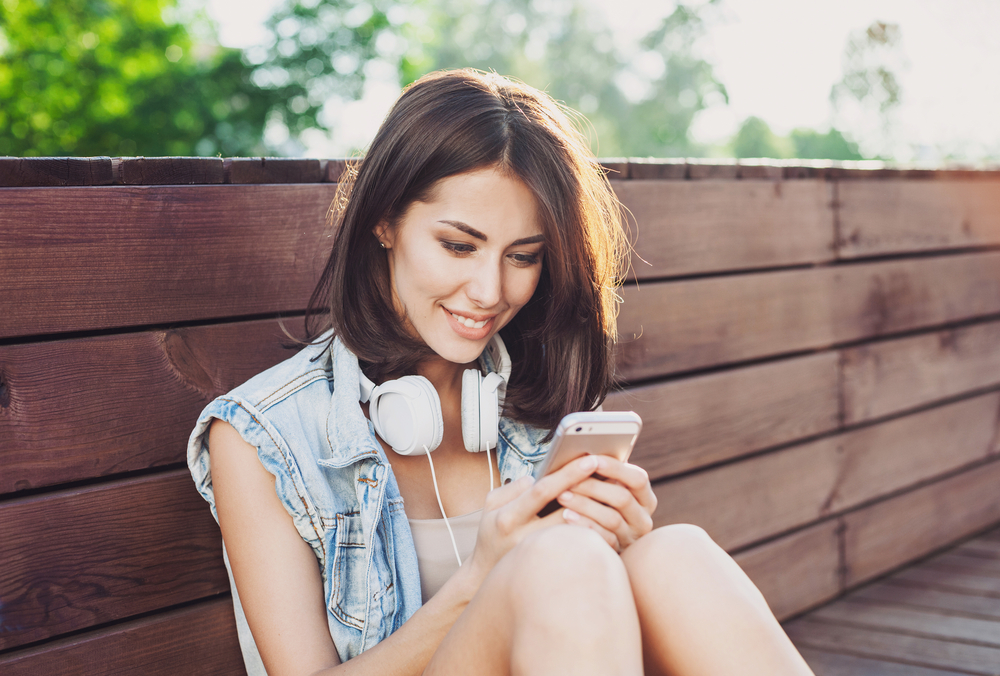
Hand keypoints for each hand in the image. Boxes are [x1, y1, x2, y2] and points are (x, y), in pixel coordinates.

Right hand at [462, 455, 602, 587]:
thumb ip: (513, 487)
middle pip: (567, 513)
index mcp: (509, 517)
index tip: (590, 460)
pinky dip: (598, 536)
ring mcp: (541, 558)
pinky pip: (582, 552)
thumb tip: (536, 476)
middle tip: (616, 476)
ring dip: (600, 515)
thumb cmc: (493, 532)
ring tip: (618, 497)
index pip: (542, 491)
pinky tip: (611, 523)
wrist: (487, 573)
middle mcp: (525, 539)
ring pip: (578, 534)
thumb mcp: (491, 505)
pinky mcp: (554, 571)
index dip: (568, 474)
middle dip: (592, 493)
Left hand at [555, 455, 655, 552]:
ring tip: (561, 495)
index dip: (615, 468)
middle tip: (569, 479)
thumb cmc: (600, 505)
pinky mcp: (618, 552)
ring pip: (611, 518)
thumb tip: (585, 457)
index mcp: (645, 497)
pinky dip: (584, 524)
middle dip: (593, 487)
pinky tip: (566, 516)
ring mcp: (632, 537)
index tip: (592, 459)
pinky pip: (602, 539)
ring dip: (584, 505)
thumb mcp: (609, 491)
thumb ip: (604, 477)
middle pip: (622, 498)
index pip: (638, 479)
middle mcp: (643, 518)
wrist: (598, 549)